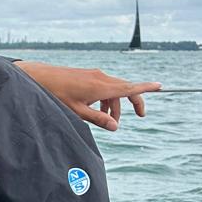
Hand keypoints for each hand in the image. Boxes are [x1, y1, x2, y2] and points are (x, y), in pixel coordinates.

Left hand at [18, 63, 160, 131]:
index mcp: (101, 87)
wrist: (41, 77)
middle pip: (125, 89)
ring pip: (114, 90)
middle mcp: (101, 78)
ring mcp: (95, 74)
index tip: (160, 86)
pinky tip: (96, 109)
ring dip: (114, 105)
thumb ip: (98, 119)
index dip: (146, 88)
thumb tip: (115, 127)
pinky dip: (106, 98)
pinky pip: (105, 86)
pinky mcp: (89, 75)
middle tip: (135, 118)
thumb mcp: (77, 111)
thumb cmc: (57, 94)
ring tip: (107, 121)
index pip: (129, 87)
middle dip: (130, 104)